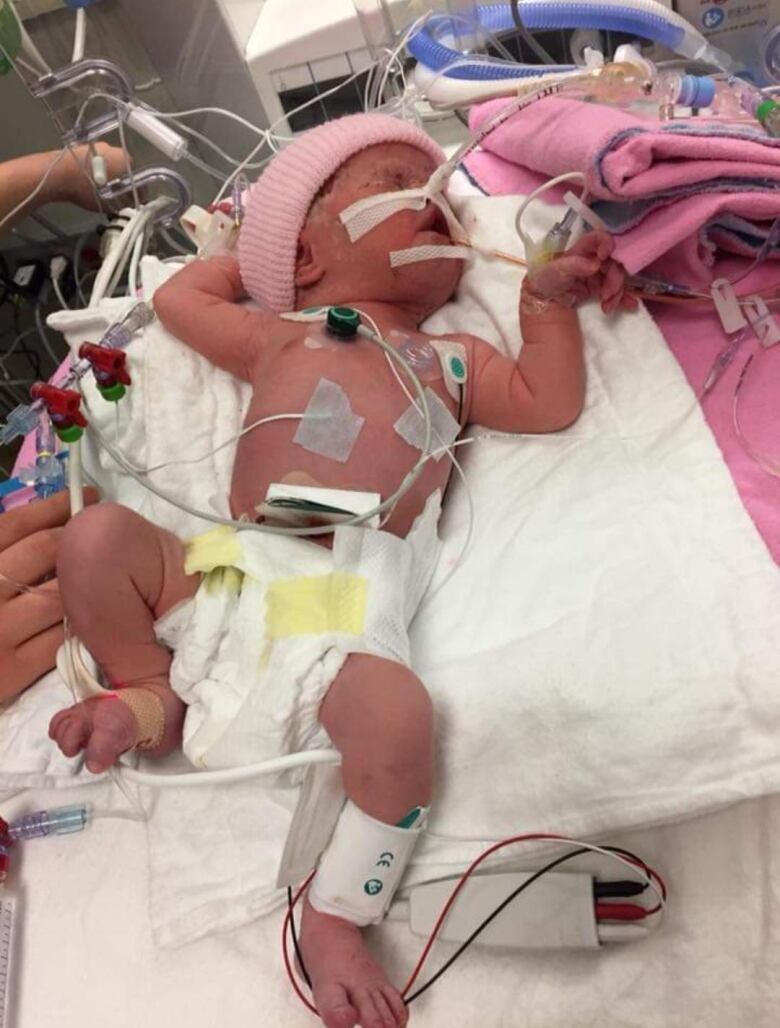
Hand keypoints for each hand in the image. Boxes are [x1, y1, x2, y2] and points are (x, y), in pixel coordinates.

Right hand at [0, 488, 98, 702]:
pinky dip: (82, 623)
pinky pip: (61, 636)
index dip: (55, 507)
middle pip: (44, 550)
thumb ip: (1, 549)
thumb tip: (41, 520)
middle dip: (78, 538)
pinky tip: (91, 615)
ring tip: (102, 573)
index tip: (88, 496)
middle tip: (100, 534)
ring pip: (60, 594)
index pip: (15, 525)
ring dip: (86, 582)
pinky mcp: (12, 671)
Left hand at [51, 142, 129, 210]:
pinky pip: (93, 163)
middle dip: (121, 183)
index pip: (138, 179)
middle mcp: (113, 148)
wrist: (57, 174)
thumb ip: (127, 203)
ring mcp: (95, 146)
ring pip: (107, 165)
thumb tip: (131, 202)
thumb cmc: (88, 188)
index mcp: (126, 159)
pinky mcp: (81, 148)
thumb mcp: (112, 203)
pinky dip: (93, 172)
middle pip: (122, 170)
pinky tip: (88, 184)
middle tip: (116, 199)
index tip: (131, 203)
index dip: (136, 194)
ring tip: (100, 193)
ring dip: (106, 177)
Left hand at [523, 231, 637, 313]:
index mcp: (580, 251)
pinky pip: (614, 291)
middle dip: (614, 278)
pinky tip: (629, 305)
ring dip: (616, 292)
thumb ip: (574, 265)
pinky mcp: (598, 289)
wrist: (542, 303)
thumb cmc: (545, 282)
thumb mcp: (554, 271)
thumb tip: (595, 264)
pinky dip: (622, 298)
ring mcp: (596, 275)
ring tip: (608, 306)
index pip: (597, 239)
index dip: (606, 243)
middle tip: (608, 294)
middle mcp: (591, 260)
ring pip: (615, 278)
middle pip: (612, 262)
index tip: (606, 256)